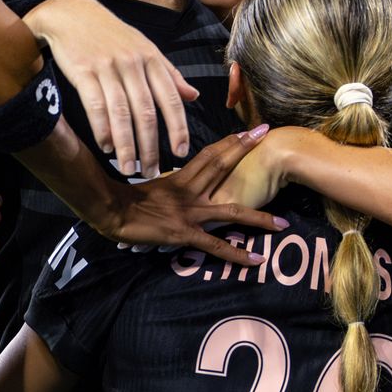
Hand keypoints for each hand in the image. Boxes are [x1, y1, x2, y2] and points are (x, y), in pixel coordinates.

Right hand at [24, 0, 198, 178]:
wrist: (73, 13)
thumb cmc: (113, 36)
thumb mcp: (146, 49)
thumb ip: (169, 75)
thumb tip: (194, 96)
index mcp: (152, 59)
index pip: (171, 99)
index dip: (178, 127)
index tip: (181, 152)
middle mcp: (133, 64)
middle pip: (146, 112)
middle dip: (151, 146)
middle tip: (152, 171)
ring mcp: (108, 68)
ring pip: (122, 113)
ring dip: (126, 145)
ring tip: (129, 168)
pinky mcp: (84, 71)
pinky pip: (95, 105)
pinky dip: (102, 129)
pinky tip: (107, 146)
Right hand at [86, 126, 287, 266]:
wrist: (109, 210)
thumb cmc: (123, 201)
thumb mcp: (149, 188)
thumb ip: (167, 185)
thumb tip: (174, 183)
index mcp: (180, 178)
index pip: (210, 154)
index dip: (230, 142)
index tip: (249, 131)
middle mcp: (189, 191)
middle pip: (222, 166)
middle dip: (245, 150)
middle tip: (266, 133)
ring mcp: (189, 212)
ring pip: (230, 211)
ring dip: (259, 218)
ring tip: (283, 223)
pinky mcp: (185, 233)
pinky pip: (215, 246)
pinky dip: (237, 254)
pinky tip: (256, 260)